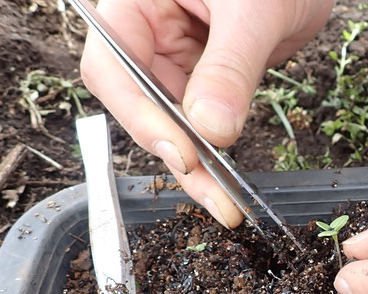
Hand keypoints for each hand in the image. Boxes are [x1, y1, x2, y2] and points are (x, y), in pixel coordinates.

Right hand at [80, 0, 332, 226]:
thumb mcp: (253, 11)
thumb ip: (230, 66)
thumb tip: (210, 128)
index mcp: (136, 3)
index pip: (113, 68)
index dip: (142, 116)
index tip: (183, 153)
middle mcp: (147, 32)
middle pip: (138, 104)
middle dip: (174, 151)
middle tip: (212, 193)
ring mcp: (174, 57)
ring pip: (169, 121)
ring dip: (196, 164)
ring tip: (224, 200)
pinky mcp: (204, 77)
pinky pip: (199, 121)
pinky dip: (213, 151)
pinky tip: (228, 180)